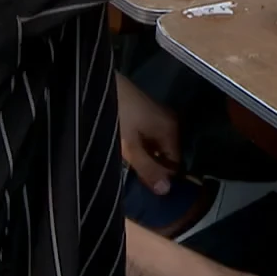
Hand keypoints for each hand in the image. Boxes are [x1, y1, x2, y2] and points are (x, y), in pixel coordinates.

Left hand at [115, 74, 179, 193]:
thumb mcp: (130, 146)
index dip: (163, 178)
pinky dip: (138, 147)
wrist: (100, 84)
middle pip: (166, 155)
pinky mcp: (143, 114)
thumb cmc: (118, 114)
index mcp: (170, 130)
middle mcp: (168, 122)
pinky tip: (125, 154)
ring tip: (129, 170)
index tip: (148, 191)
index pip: (175, 164)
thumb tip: (166, 191)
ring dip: (144, 158)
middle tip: (135, 182)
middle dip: (153, 168)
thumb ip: (148, 169)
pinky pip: (147, 138)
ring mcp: (156, 117)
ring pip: (155, 147)